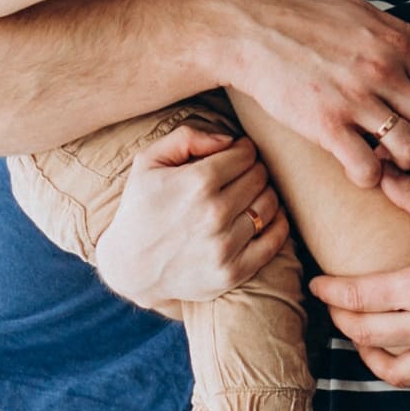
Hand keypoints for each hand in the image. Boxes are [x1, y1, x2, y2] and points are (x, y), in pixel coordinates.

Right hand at [94, 125, 288, 307]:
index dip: (242, 150)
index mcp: (196, 182)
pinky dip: (278, 223)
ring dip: (265, 194)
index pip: (245, 154)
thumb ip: (186, 138)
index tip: (235, 155)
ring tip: (249, 194)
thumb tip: (229, 140)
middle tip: (241, 174)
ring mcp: (225, 246)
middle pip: (259, 177)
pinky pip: (275, 240)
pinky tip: (267, 216)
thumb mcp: (148, 162)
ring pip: (269, 205)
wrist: (131, 267)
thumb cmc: (140, 208)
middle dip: (253, 170)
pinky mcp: (233, 272)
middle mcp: (214, 214)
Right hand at [204, 0, 409, 187]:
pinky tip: (358, 169)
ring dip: (403, 165)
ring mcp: (358, 97)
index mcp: (399, 42)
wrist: (249, 33)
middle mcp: (386, 68)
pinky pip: (369, 168)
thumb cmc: (302, 23)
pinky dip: (371, 178)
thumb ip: (396, 34)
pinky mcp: (327, 123)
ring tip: (385, 162)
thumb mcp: (359, 12)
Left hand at [306, 169, 409, 393]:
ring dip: (367, 353)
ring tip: (360, 333)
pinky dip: (407, 372)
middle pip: (365, 334)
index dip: (330, 291)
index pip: (358, 296)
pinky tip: (402, 354)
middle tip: (334, 305)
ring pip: (392, 370)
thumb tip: (379, 172)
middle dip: (341, 319)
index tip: (318, 282)